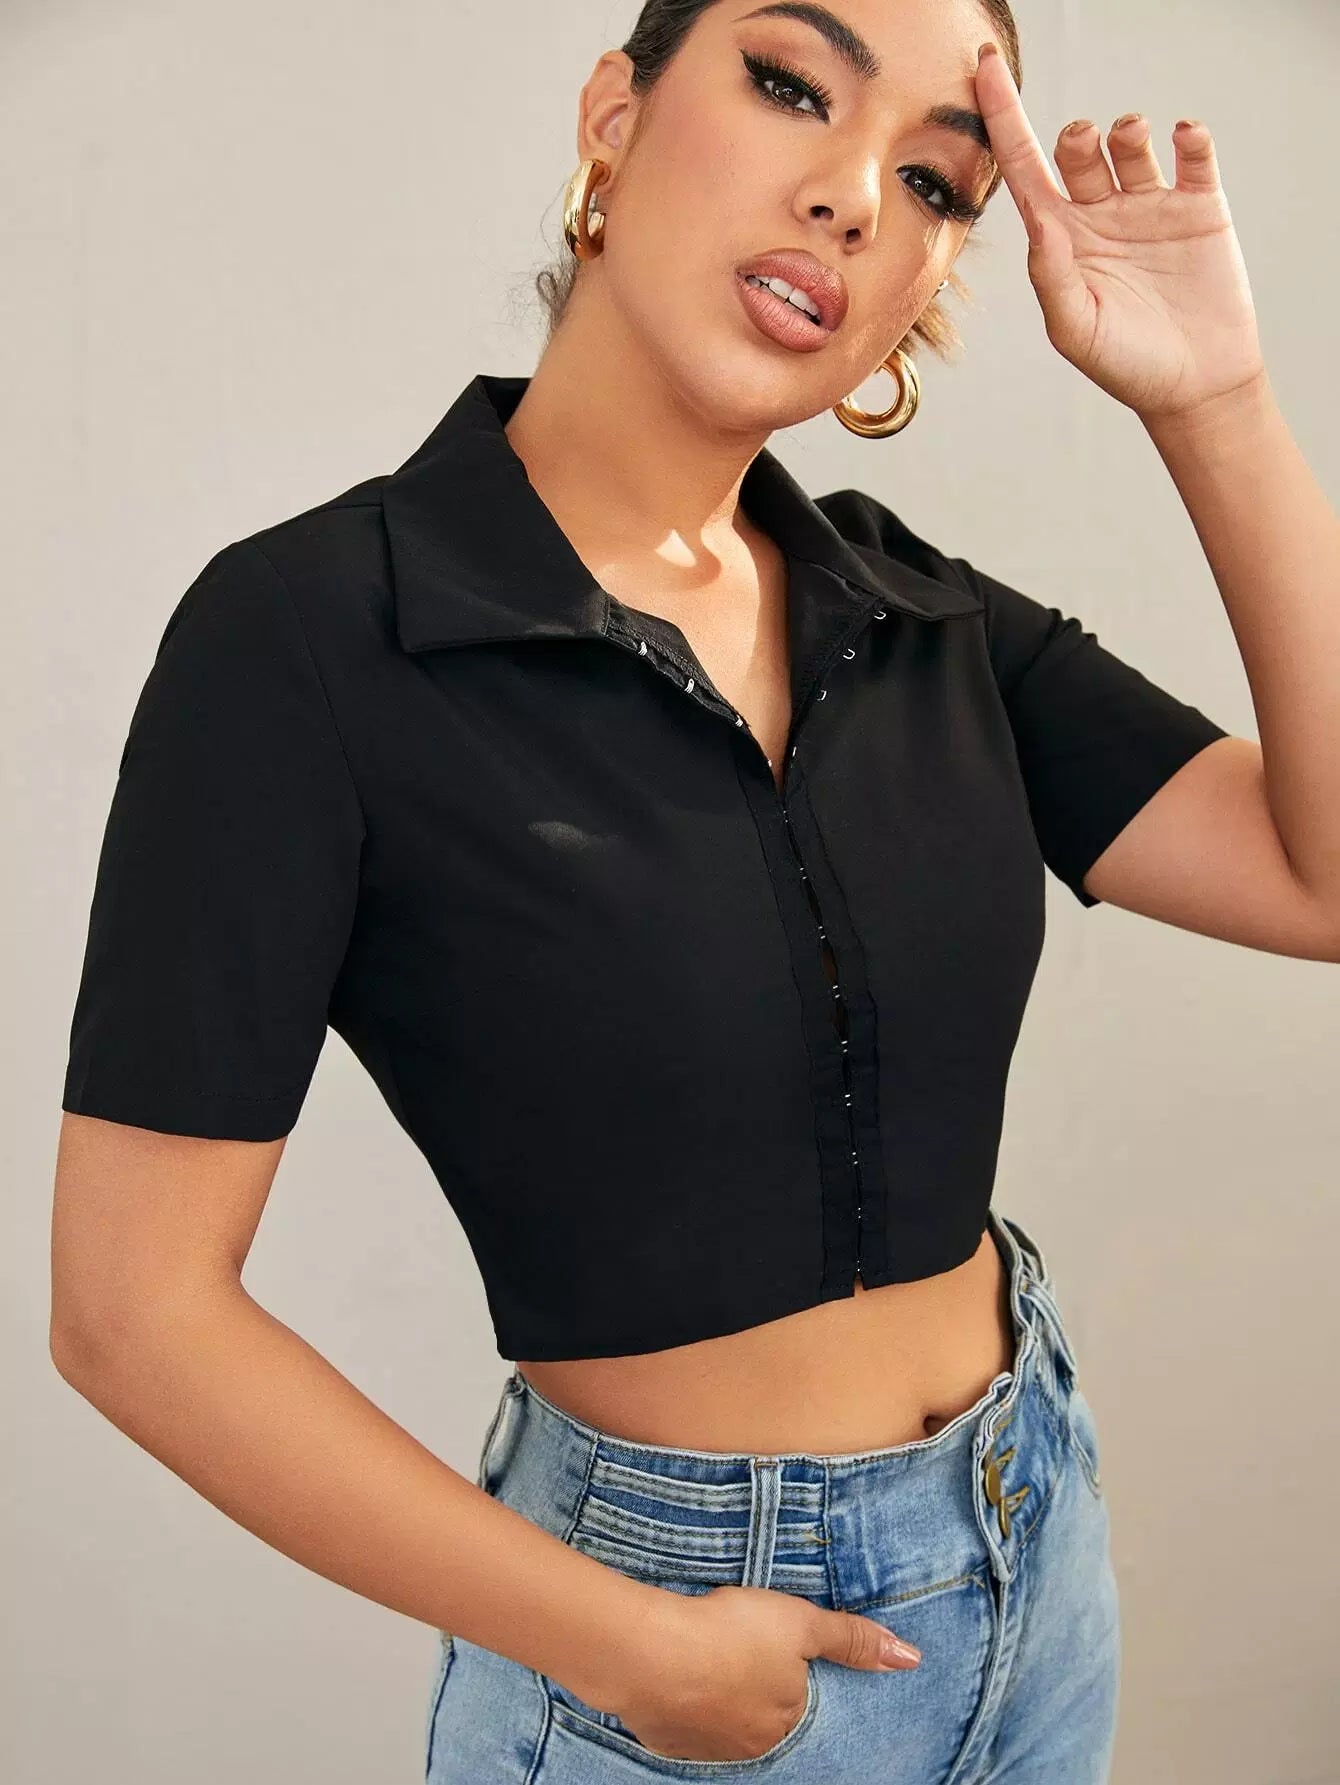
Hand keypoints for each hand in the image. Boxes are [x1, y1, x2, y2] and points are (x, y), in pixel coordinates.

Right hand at [586, 1582, 919, 1763]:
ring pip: (720, 1720)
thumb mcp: (801, 1623)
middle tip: (734, 1648)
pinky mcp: (664, 1739)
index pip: (796, 1699)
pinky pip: (681, 1722)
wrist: (650, 1652)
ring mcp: (704, 1748)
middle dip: (751, 1685)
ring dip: (716, 1694)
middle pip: (760, 1714)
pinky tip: (676, 1674)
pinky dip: (682, 1700)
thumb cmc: (730, 1633)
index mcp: (785, 1721)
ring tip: (704, 1654)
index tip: (766, 1643)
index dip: (785, 1668)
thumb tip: (912, 1659)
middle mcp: (750, 1746)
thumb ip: (852, 1640)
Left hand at [972, 41, 1265, 424]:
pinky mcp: (1199, 205)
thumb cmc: (1126, 365)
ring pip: (1129, 141)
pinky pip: (1192, 152)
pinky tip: (1184, 138)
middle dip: (1077, 136)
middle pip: (1077, 149)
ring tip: (1134, 139)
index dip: (1001, 115)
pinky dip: (1188, 135)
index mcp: (1060, 239)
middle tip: (1085, 143)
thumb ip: (1052, 277)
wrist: (1195, 385)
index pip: (1022, 166)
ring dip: (1127, 129)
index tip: (983, 67)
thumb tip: (1040, 224)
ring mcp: (1149, 205)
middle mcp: (1100, 214)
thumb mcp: (1077, 329)